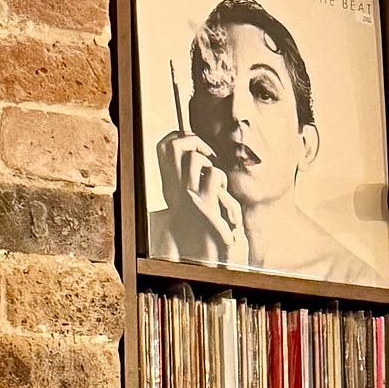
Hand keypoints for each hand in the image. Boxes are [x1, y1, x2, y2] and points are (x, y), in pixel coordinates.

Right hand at [154, 130, 249, 266]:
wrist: (209, 250)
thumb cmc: (206, 226)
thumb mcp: (195, 201)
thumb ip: (194, 182)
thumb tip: (201, 160)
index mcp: (170, 184)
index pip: (165, 145)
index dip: (179, 136)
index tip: (195, 144)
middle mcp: (174, 187)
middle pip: (176, 144)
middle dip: (194, 141)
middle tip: (209, 154)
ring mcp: (187, 193)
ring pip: (196, 157)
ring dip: (211, 163)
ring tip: (217, 180)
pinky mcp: (203, 201)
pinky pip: (213, 173)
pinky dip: (222, 178)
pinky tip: (224, 192)